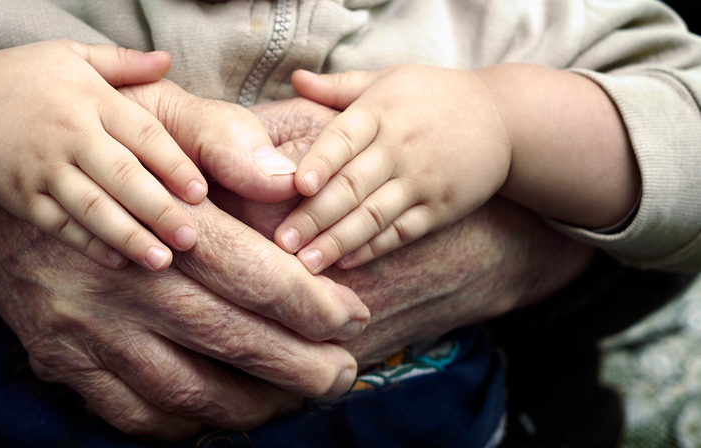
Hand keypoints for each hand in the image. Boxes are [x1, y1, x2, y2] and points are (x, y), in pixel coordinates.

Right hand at [0, 41, 207, 271]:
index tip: (201, 192)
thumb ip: (123, 62)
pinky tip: (117, 262)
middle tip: (193, 238)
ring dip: (129, 236)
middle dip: (159, 210)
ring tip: (161, 260)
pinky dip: (88, 245)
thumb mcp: (71, 55)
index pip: (141, 134)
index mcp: (89, 99)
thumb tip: (168, 60)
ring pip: (93, 208)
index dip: (173, 164)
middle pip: (122, 177)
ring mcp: (43, 170)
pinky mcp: (21, 197)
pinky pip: (60, 225)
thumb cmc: (22, 77)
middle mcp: (69, 135)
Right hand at [0, 91, 369, 439]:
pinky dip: (187, 425)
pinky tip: (220, 413)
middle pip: (231, 341)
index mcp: (154, 223)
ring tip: (295, 399)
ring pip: (189, 393)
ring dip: (255, 407)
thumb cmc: (97, 165)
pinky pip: (135, 416)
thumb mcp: (156, 123)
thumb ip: (225, 145)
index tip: (352, 317)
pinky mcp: (64, 363)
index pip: (252, 274)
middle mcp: (122, 284)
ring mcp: (89, 332)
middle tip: (343, 373)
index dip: (313, 303)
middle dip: (302, 367)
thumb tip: (290, 186)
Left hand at [244, 97, 594, 367]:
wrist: (506, 120)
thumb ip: (339, 87)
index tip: (296, 186)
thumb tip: (294, 79)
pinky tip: (345, 263)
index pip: (344, 137)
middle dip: (315, 216)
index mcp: (381, 110)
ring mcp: (423, 180)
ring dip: (338, 241)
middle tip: (281, 242)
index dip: (321, 161)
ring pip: (374, 215)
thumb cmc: (433, 96)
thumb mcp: (389, 79)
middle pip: (353, 185)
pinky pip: (402, 232)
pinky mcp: (441, 208)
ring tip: (306, 265)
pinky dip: (374, 249)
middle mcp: (401, 146)